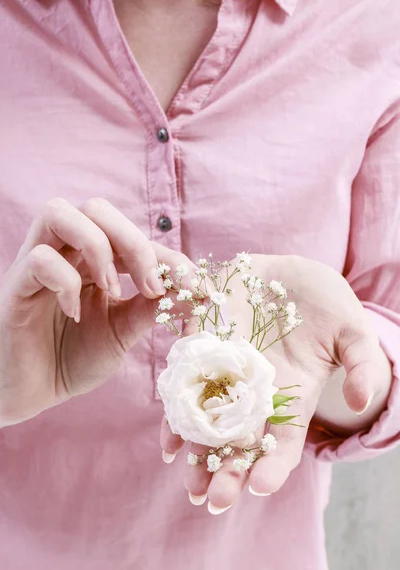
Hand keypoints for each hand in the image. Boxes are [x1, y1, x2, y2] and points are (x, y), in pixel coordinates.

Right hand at [0, 197, 194, 425]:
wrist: (27, 392)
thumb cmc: (70, 359)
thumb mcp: (120, 333)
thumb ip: (150, 309)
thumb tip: (194, 291)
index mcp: (93, 261)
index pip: (133, 236)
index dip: (169, 257)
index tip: (197, 288)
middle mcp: (65, 253)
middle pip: (96, 208)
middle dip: (133, 240)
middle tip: (151, 285)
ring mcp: (37, 265)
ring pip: (59, 212)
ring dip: (97, 246)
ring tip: (113, 288)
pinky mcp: (15, 285)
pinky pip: (39, 259)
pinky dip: (65, 281)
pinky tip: (74, 312)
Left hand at [160, 254, 391, 511]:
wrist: (290, 271)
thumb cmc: (327, 304)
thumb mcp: (353, 331)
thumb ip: (361, 365)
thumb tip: (361, 401)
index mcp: (291, 396)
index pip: (284, 442)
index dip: (273, 466)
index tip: (260, 486)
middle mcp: (255, 390)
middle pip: (239, 440)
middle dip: (225, 470)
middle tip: (212, 499)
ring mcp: (226, 368)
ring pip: (206, 417)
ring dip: (193, 446)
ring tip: (183, 473)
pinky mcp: (203, 341)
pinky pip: (186, 376)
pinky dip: (176, 403)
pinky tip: (168, 429)